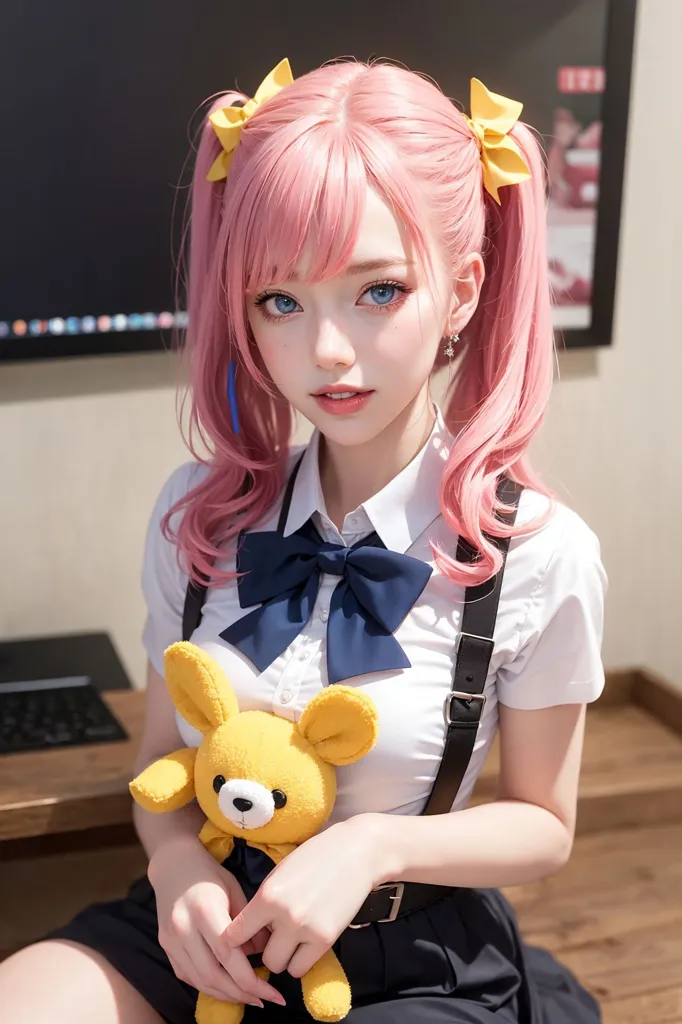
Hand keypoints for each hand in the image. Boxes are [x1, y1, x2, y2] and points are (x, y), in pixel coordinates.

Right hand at [148, 834, 285, 1006]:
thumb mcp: (235, 888)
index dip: (251, 980)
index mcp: (205, 910)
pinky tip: (227, 988)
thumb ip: (248, 923)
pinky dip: (208, 986)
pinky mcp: (165, 947)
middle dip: (241, 994)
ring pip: (199, 981)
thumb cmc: (210, 873)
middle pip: (213, 975)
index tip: (273, 991)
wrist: (173, 863)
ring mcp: (171, 940)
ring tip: (250, 998)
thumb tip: (263, 952)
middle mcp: (184, 928)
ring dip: (226, 995)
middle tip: (265, 1000)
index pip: (228, 956)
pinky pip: (188, 976)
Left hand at [223, 817, 382, 980]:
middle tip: (275, 936)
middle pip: (261, 957)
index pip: (234, 935)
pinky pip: (302, 967)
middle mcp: (284, 916)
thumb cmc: (316, 857)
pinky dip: (301, 959)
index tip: (241, 939)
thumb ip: (264, 901)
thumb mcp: (280, 872)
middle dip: (266, 949)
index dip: (235, 940)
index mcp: (267, 895)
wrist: (356, 852)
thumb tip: (251, 929)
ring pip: (280, 966)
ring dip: (284, 956)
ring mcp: (306, 930)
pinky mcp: (326, 939)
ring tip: (293, 939)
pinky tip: (306, 942)